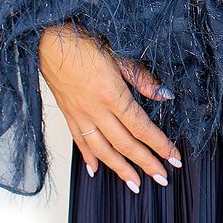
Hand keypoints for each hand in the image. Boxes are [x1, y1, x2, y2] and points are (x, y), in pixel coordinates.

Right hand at [37, 22, 182, 192]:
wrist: (48, 38)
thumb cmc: (83, 40)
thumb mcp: (119, 53)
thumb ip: (142, 78)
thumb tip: (164, 95)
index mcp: (111, 94)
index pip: (141, 127)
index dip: (160, 145)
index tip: (174, 158)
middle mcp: (95, 109)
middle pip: (125, 144)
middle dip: (145, 163)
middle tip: (162, 178)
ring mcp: (79, 114)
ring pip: (102, 149)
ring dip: (120, 169)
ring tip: (134, 185)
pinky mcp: (67, 113)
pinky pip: (80, 141)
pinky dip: (89, 157)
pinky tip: (95, 170)